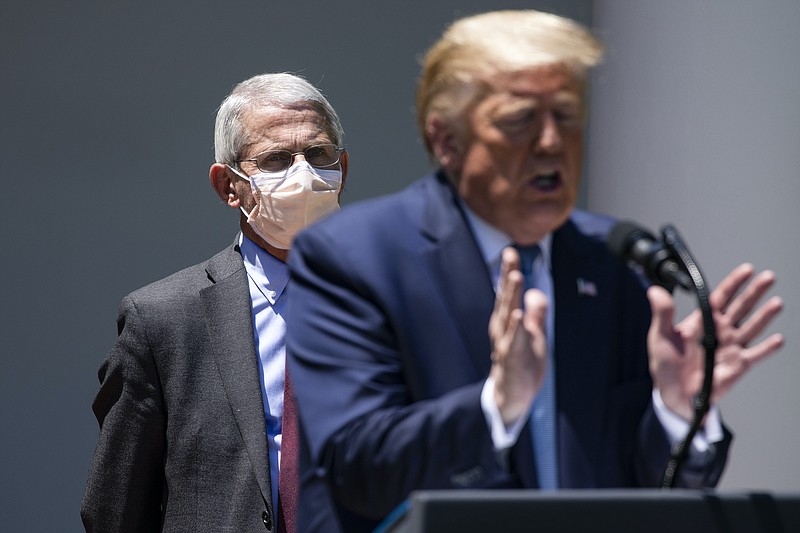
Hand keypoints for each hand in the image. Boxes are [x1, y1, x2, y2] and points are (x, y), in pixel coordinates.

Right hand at [488, 247, 548, 424]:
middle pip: (505, 299)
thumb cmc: (522, 364)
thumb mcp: (534, 336)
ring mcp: (505, 345)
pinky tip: (518, 316)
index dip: (509, 272)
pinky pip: (512, 343)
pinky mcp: (511, 361)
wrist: (513, 398)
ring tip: (515, 277)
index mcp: (508, 322)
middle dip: (507, 276)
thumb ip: (536, 314)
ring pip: (507, 317)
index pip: (508, 293)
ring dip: (510, 296)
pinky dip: (515, 329)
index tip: (511, 251)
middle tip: (510, 255)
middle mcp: (502, 330)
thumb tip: (537, 292)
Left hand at [648, 263, 783, 419]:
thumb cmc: (665, 365)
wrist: (674, 394)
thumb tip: (655, 291)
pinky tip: (777, 340)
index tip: (747, 269)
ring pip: (752, 327)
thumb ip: (662, 313)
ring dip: (764, 316)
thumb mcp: (659, 336)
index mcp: (702, 321)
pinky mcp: (738, 366)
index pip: (721, 296)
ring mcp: (731, 347)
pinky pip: (755, 355)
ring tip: (776, 303)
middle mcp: (719, 331)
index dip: (734, 282)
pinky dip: (767, 348)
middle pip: (741, 307)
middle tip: (768, 278)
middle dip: (754, 292)